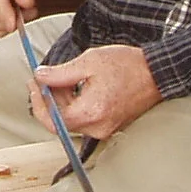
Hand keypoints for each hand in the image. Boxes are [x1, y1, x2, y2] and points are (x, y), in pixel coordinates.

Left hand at [29, 44, 161, 139]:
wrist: (157, 73)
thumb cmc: (128, 65)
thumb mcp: (89, 62)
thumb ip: (60, 73)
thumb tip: (40, 77)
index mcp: (91, 112)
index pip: (52, 119)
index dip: (38, 103)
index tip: (33, 85)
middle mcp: (97, 127)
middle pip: (60, 121)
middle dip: (49, 99)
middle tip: (43, 77)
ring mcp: (105, 129)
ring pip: (71, 120)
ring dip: (61, 101)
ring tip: (61, 78)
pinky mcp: (109, 126)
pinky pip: (84, 119)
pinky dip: (74, 105)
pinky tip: (75, 86)